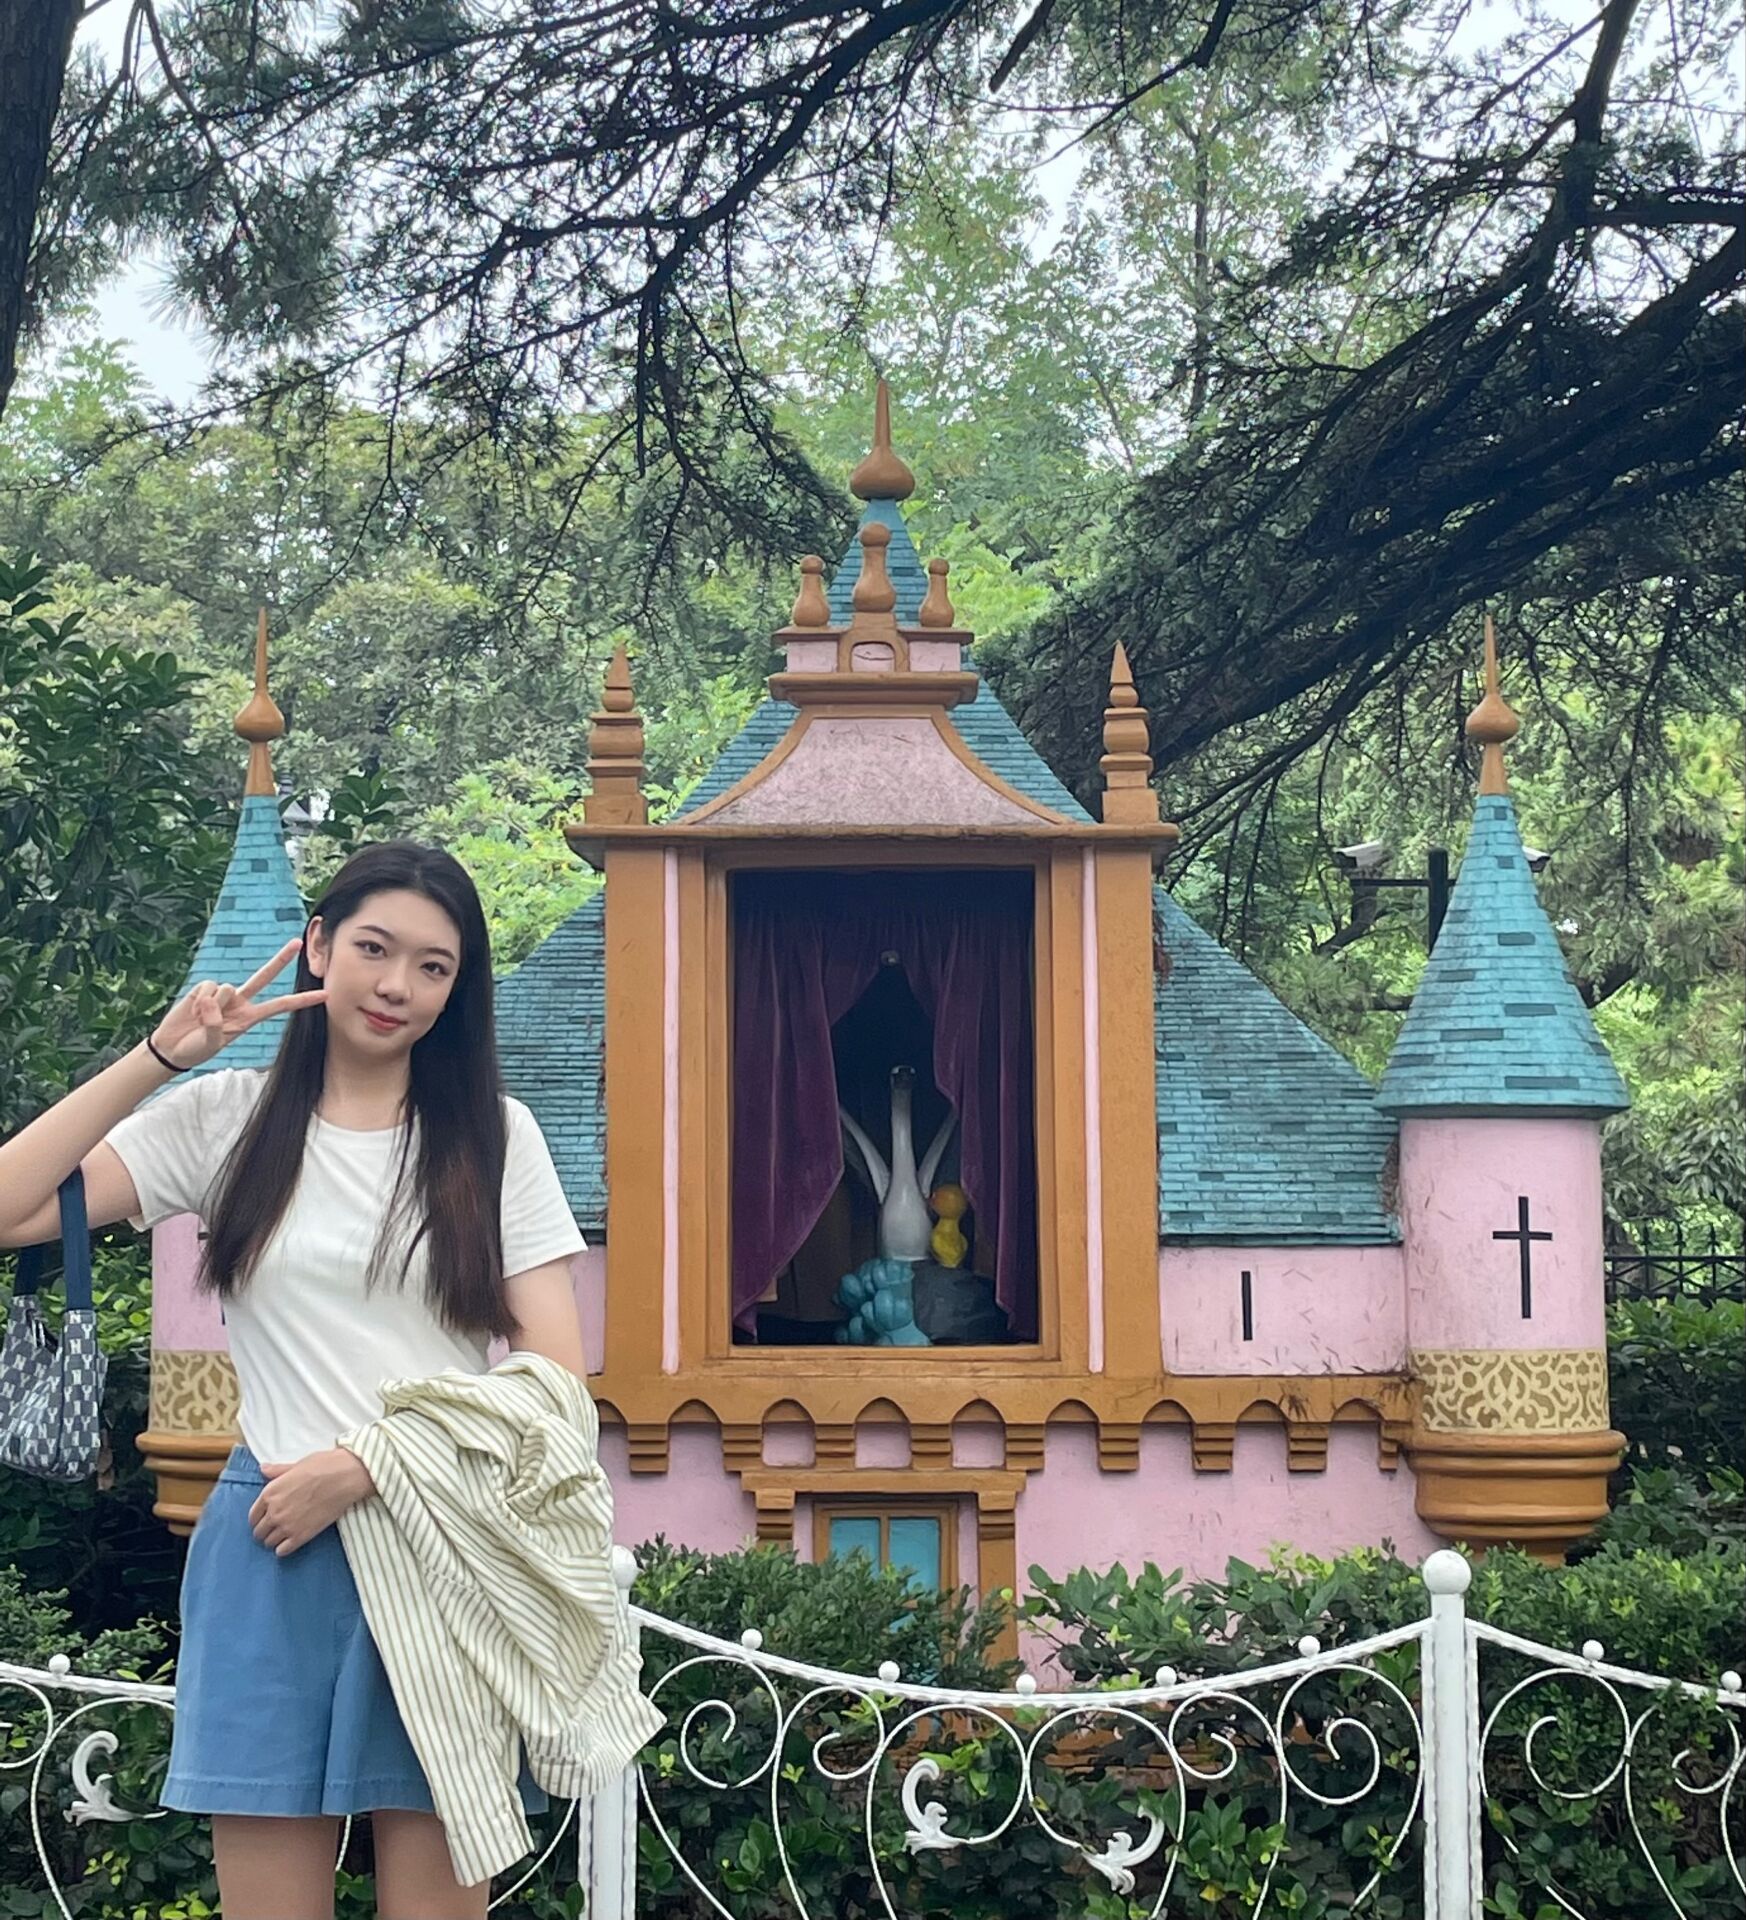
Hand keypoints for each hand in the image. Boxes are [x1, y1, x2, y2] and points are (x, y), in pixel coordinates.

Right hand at [150, 938, 327, 1070]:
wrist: (173, 1047)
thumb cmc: (197, 1048)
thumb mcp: (213, 1043)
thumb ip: (216, 1023)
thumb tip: (212, 999)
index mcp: (249, 1017)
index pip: (281, 1006)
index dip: (302, 1000)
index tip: (326, 994)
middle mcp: (240, 1002)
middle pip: (264, 976)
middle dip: (280, 959)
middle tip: (298, 943)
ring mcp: (222, 994)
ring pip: (226, 989)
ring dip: (212, 1007)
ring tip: (201, 1020)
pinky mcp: (203, 988)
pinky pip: (208, 988)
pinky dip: (199, 1001)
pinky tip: (193, 1011)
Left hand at [248, 1448, 375, 1555]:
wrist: (345, 1477)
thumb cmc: (322, 1466)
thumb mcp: (296, 1465)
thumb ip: (277, 1471)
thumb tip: (263, 1468)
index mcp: (269, 1493)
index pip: (253, 1516)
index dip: (258, 1518)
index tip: (265, 1519)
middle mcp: (274, 1512)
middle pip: (259, 1532)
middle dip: (265, 1530)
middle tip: (275, 1528)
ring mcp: (286, 1526)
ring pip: (269, 1542)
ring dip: (275, 1540)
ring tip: (284, 1535)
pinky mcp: (301, 1536)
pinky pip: (282, 1551)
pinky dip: (284, 1548)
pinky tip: (291, 1541)